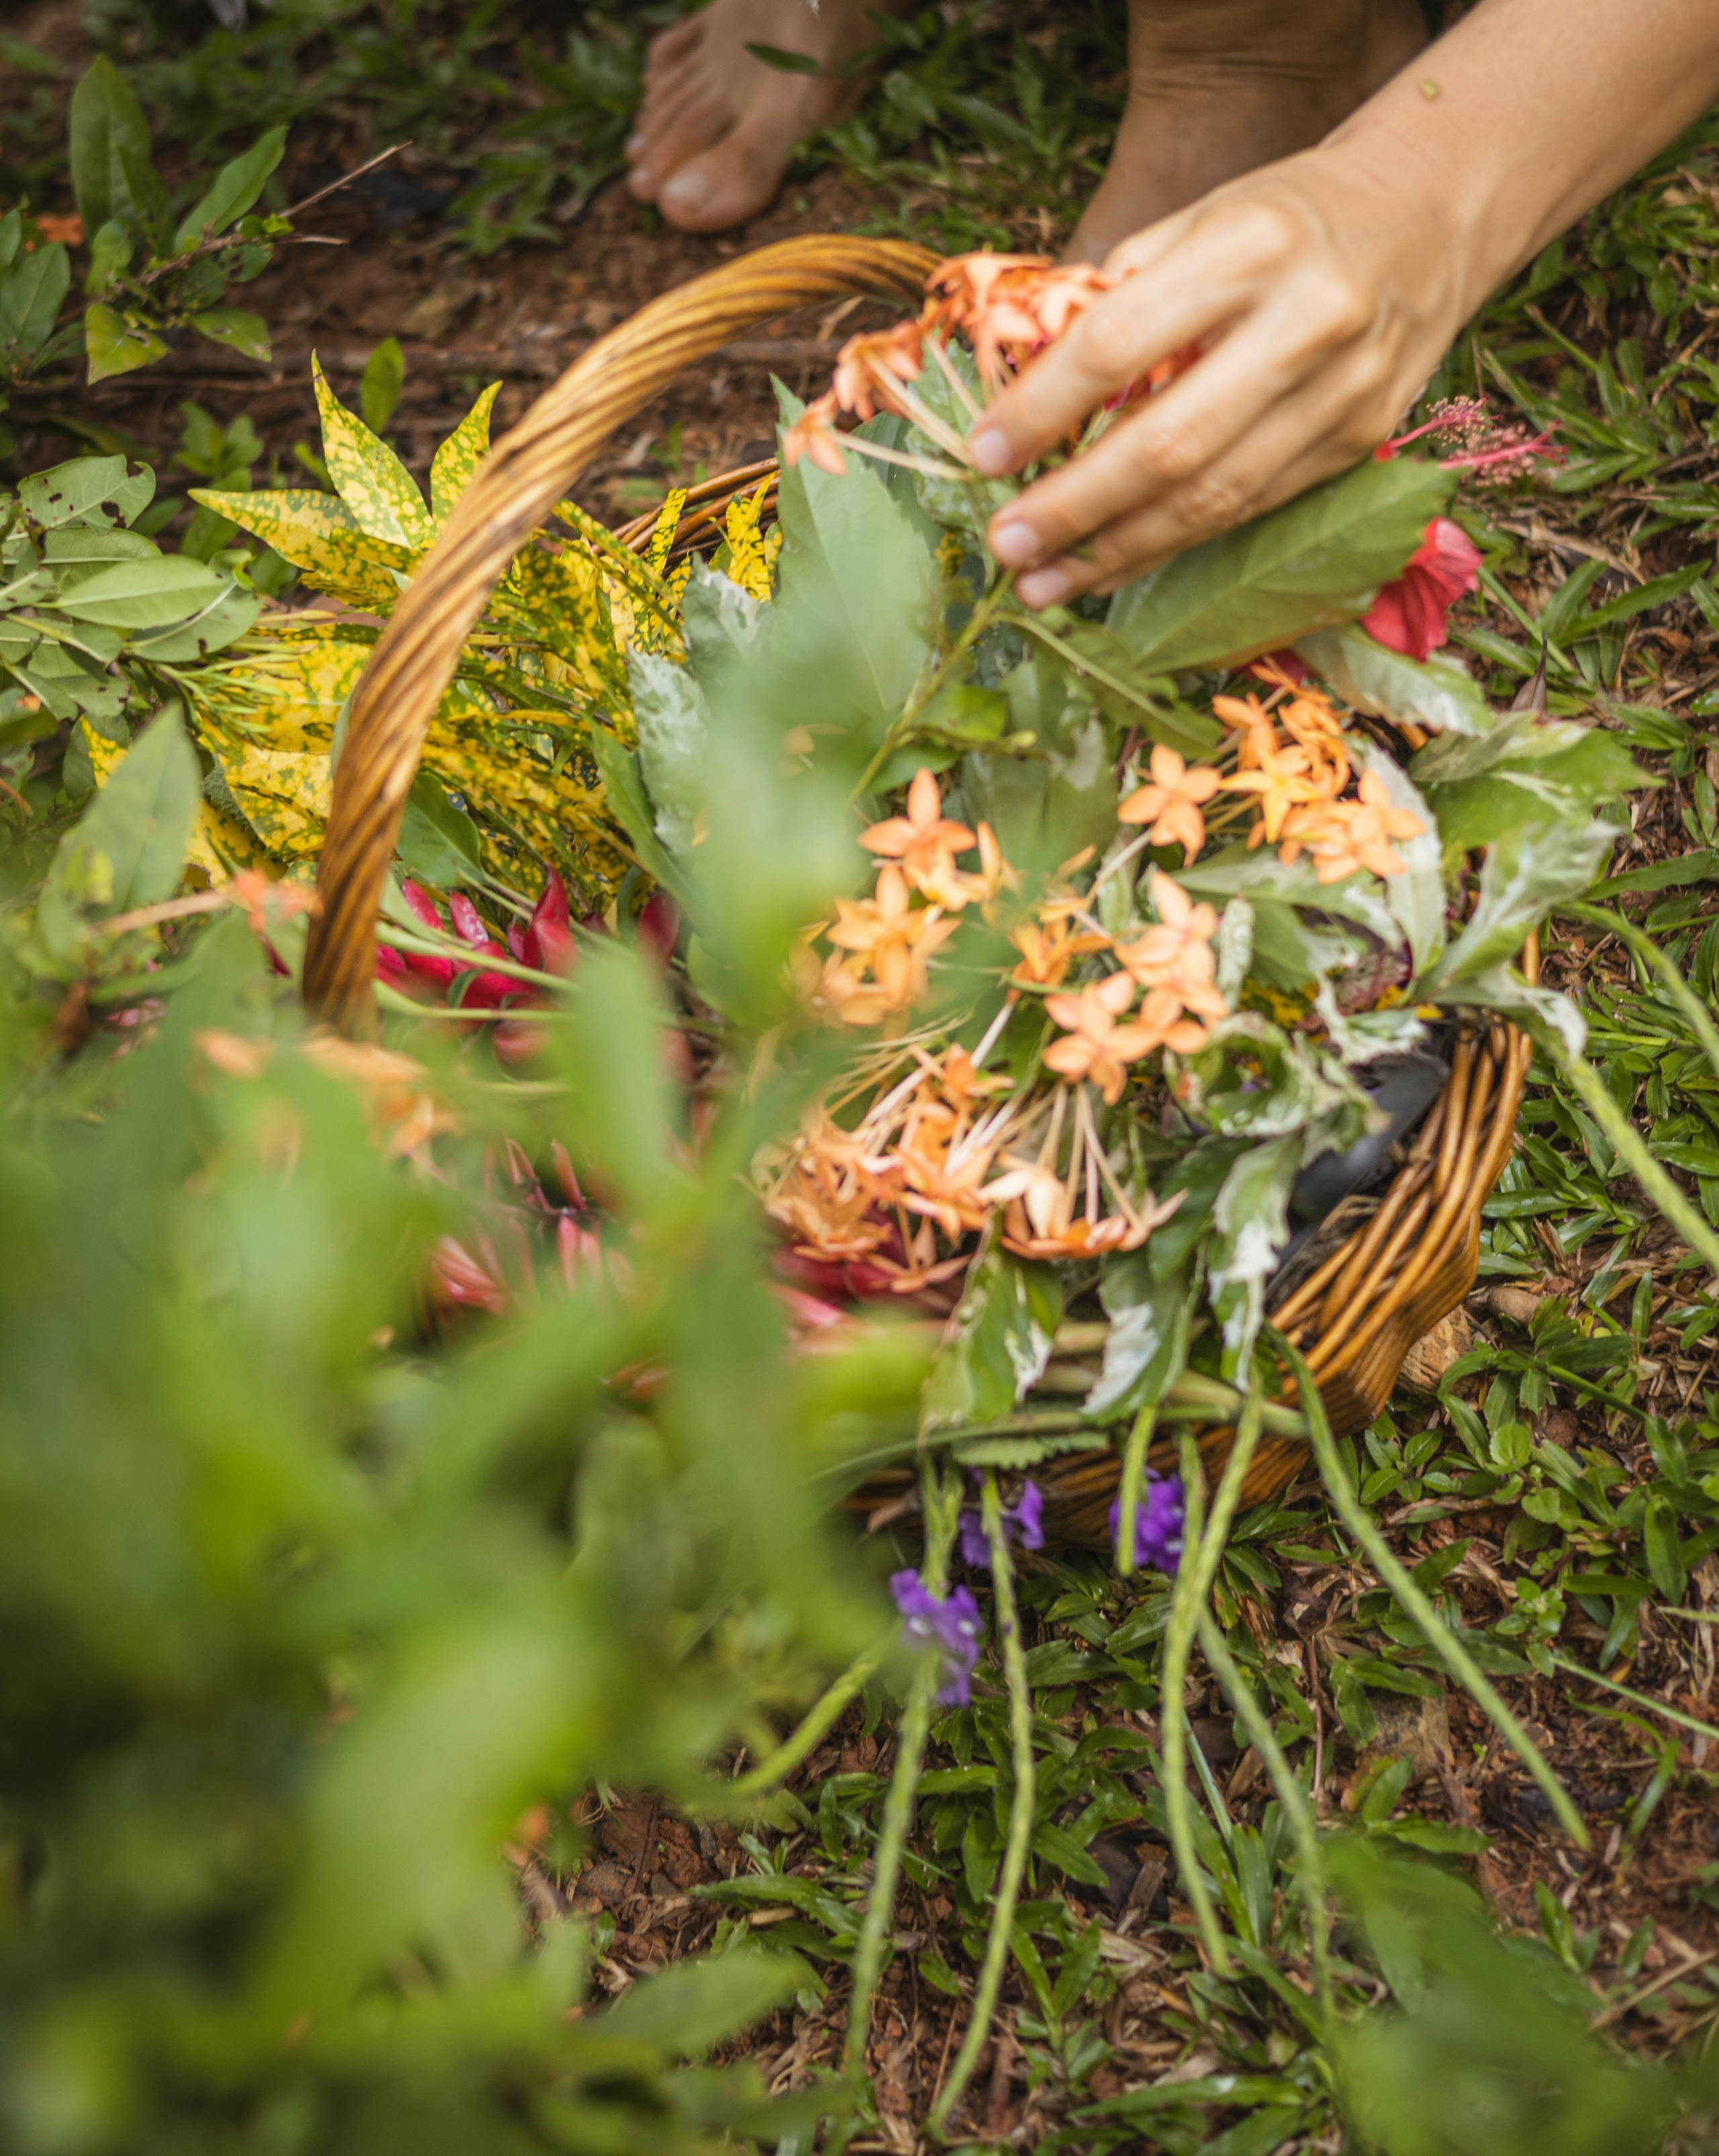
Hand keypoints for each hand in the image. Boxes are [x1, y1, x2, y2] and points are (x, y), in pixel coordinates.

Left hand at [972, 145, 1467, 607]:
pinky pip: (1250, 510)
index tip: (982, 455)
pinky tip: (1112, 567)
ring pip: (1214, 498)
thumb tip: (1025, 381)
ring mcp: (1341, 393)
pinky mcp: (1357, 441)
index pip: (1120, 342)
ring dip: (1117, 552)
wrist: (1433, 213)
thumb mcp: (1205, 215)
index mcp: (1248, 246)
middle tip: (1005, 546)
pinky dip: (1172, 547)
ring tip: (1043, 583)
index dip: (1044, 409)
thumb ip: (1120, 290)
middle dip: (1075, 506)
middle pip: (1169, 443)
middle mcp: (1305, 322)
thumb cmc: (1291, 215)